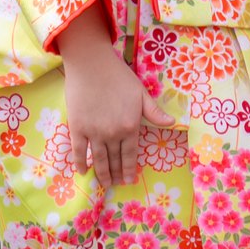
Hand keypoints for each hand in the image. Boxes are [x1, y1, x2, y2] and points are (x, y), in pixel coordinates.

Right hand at [64, 47, 176, 187]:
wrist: (91, 65)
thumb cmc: (119, 76)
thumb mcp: (141, 93)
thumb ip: (153, 112)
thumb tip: (171, 123)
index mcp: (130, 127)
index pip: (130, 155)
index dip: (130, 169)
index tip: (129, 180)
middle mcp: (113, 134)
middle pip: (115, 160)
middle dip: (116, 174)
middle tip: (116, 184)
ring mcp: (93, 133)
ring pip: (98, 159)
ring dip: (102, 173)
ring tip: (104, 183)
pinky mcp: (77, 128)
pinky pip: (79, 151)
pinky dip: (81, 163)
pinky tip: (83, 171)